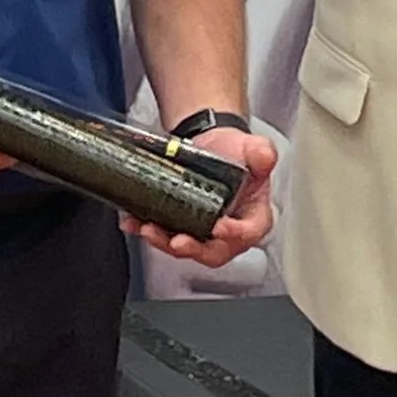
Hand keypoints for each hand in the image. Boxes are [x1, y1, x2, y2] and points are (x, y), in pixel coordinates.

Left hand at [124, 125, 278, 270]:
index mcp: (253, 217)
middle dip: (193, 248)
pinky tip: (134, 221)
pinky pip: (164, 235)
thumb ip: (262, 153)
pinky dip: (146, 230)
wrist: (213, 146)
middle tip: (177, 240)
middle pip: (213, 251)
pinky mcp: (181, 227)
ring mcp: (203, 232)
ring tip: (148, 228)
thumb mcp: (254, 148)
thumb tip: (263, 156)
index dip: (236, 234)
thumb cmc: (236, 154)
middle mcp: (229, 231)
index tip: (220, 227)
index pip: (249, 232)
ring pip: (186, 247)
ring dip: (164, 242)